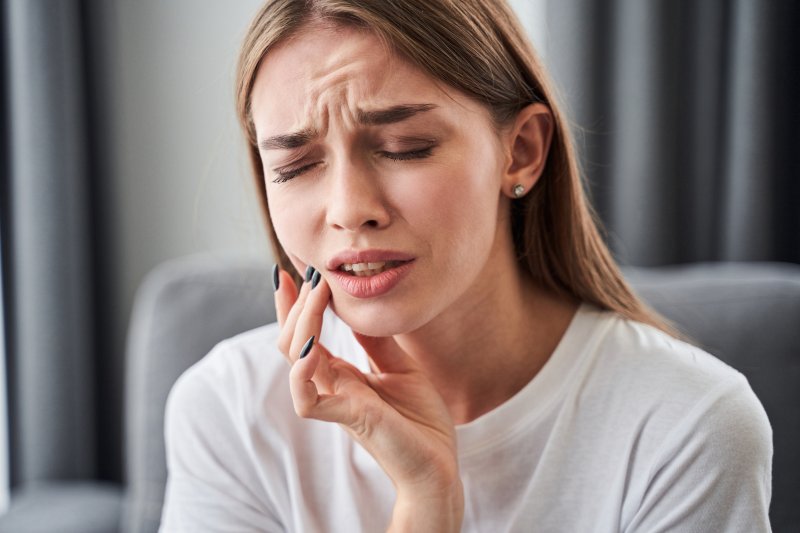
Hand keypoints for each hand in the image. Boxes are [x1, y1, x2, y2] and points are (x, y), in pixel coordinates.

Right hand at [274, 267, 463, 531]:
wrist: (440, 464)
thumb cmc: (420, 421)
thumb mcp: (401, 366)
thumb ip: (376, 341)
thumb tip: (358, 307)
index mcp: (342, 375)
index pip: (306, 335)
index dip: (295, 305)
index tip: (293, 270)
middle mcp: (332, 386)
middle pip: (292, 342)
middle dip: (295, 305)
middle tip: (307, 272)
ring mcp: (337, 401)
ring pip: (295, 360)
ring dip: (301, 323)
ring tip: (315, 293)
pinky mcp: (349, 418)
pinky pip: (307, 398)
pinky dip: (302, 372)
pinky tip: (312, 347)